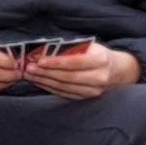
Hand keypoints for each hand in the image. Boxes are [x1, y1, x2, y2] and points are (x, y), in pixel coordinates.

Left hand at [22, 39, 137, 100]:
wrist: (117, 71)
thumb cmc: (98, 54)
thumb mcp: (90, 46)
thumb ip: (71, 47)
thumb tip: (46, 48)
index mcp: (100, 61)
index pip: (75, 63)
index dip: (56, 62)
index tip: (40, 60)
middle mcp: (98, 78)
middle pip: (67, 77)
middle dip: (46, 73)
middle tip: (29, 68)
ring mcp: (93, 91)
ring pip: (64, 87)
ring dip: (44, 81)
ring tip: (30, 75)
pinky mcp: (86, 98)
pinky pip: (65, 94)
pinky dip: (50, 88)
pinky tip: (39, 82)